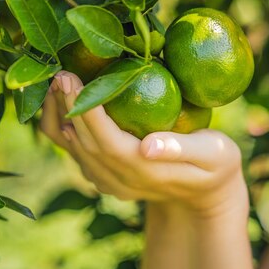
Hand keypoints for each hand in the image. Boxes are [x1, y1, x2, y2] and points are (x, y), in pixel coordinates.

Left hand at [40, 71, 248, 219]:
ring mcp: (108, 181)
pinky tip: (61, 100)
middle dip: (67, 106)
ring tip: (52, 83)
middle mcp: (118, 179)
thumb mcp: (214, 155)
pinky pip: (75, 151)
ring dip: (58, 116)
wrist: (203, 197)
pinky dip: (62, 126)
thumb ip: (181, 149)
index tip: (71, 79)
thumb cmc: (215, 166)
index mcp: (143, 170)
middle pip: (83, 141)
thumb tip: (147, 146)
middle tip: (58, 71)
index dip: (86, 111)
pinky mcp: (102, 176)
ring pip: (72, 149)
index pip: (106, 140)